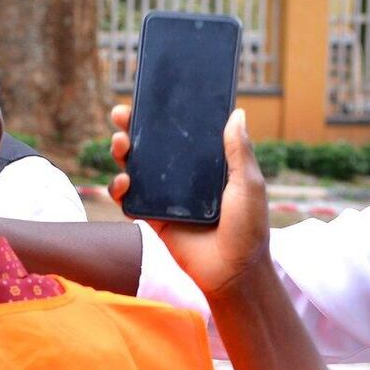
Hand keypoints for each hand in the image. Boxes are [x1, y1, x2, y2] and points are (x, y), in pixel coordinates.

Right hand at [108, 106, 268, 298]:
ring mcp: (165, 197)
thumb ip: (240, 151)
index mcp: (205, 164)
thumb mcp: (248, 184)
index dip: (163, 115)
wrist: (233, 272)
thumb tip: (236, 113)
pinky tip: (124, 180)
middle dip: (133, 127)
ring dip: (122, 151)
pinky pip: (129, 199)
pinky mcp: (152, 218)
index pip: (180, 133)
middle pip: (151, 145)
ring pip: (135, 167)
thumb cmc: (249, 229)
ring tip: (121, 142)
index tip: (149, 97)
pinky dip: (120, 187)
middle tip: (122, 113)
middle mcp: (182, 177)